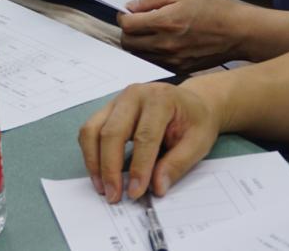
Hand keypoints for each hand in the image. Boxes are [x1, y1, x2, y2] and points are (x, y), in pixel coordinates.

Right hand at [78, 82, 219, 202]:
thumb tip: (156, 187)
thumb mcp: (198, 143)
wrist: (191, 102)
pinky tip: (99, 172)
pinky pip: (90, 130)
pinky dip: (90, 153)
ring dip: (94, 162)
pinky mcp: (108, 109)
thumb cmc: (195, 121)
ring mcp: (117, 100)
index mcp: (160, 100)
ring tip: (102, 187)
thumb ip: (177, 164)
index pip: (144, 137)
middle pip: (112, 132)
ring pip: (93, 130)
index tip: (135, 192)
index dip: (139, 167)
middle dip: (110, 168)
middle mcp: (134, 95)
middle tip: (114, 195)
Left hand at [118, 0, 249, 71]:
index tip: (128, 12)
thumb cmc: (214, 8)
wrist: (239, 32)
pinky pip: (155, 63)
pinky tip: (162, 42)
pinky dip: (152, 53)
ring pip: (139, 55)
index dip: (123, 17)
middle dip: (127, 32)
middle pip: (128, 43)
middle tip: (136, 22)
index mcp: (165, 22)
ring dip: (138, 43)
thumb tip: (132, 6)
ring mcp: (173, 59)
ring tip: (150, 31)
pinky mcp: (180, 68)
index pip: (127, 25)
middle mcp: (166, 44)